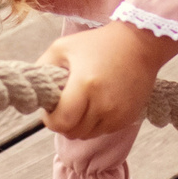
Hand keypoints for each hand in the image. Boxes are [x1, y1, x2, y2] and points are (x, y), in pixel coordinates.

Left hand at [40, 20, 177, 139]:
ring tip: (82, 103)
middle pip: (72, 132)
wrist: (140, 43)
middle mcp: (103, 103)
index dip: (50, 119)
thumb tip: (36, 91)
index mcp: (85, 85)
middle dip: (63, 122)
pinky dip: (96, 122)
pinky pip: (103, 131)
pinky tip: (98, 103)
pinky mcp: (128, 117)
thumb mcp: (63, 47)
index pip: (61, 122)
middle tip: (64, 106)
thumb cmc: (97, 43)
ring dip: (80, 124)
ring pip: (87, 135)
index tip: (51, 108)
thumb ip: (43, 67)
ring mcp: (118, 113)